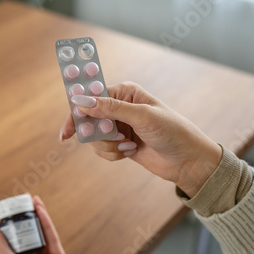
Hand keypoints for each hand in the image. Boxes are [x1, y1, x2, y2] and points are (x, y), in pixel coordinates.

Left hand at [0, 195, 91, 253]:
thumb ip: (4, 249)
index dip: (9, 228)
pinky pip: (52, 236)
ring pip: (40, 234)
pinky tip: (40, 208)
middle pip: (26, 237)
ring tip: (30, 200)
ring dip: (35, 217)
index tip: (6, 213)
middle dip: (23, 220)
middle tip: (19, 202)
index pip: (11, 245)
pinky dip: (46, 221)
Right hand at [60, 82, 221, 197]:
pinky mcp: (120, 144)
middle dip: (98, 134)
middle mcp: (119, 107)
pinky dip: (112, 155)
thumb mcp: (142, 116)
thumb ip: (110, 108)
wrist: (187, 161)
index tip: (66, 131)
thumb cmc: (172, 131)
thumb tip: (82, 101)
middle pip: (88, 120)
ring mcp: (118, 126)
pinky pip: (102, 150)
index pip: (91, 98)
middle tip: (115, 139)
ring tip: (128, 146)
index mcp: (124, 93)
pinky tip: (129, 153)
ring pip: (94, 138)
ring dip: (108, 146)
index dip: (77, 113)